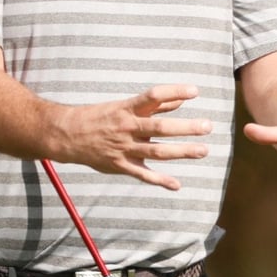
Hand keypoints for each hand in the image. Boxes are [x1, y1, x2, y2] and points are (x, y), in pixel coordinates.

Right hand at [53, 84, 212, 190]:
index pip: (153, 96)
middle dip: (185, 128)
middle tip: (208, 126)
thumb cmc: (102, 116)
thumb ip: (156, 104)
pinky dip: (159, 180)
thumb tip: (182, 100)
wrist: (68, 134)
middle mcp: (128, 128)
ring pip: (156, 152)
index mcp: (128, 109)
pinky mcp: (120, 165)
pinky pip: (142, 175)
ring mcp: (124, 148)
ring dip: (181, 152)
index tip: (195, 91)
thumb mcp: (126, 105)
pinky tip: (176, 184)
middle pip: (159, 128)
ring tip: (203, 150)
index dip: (174, 92)